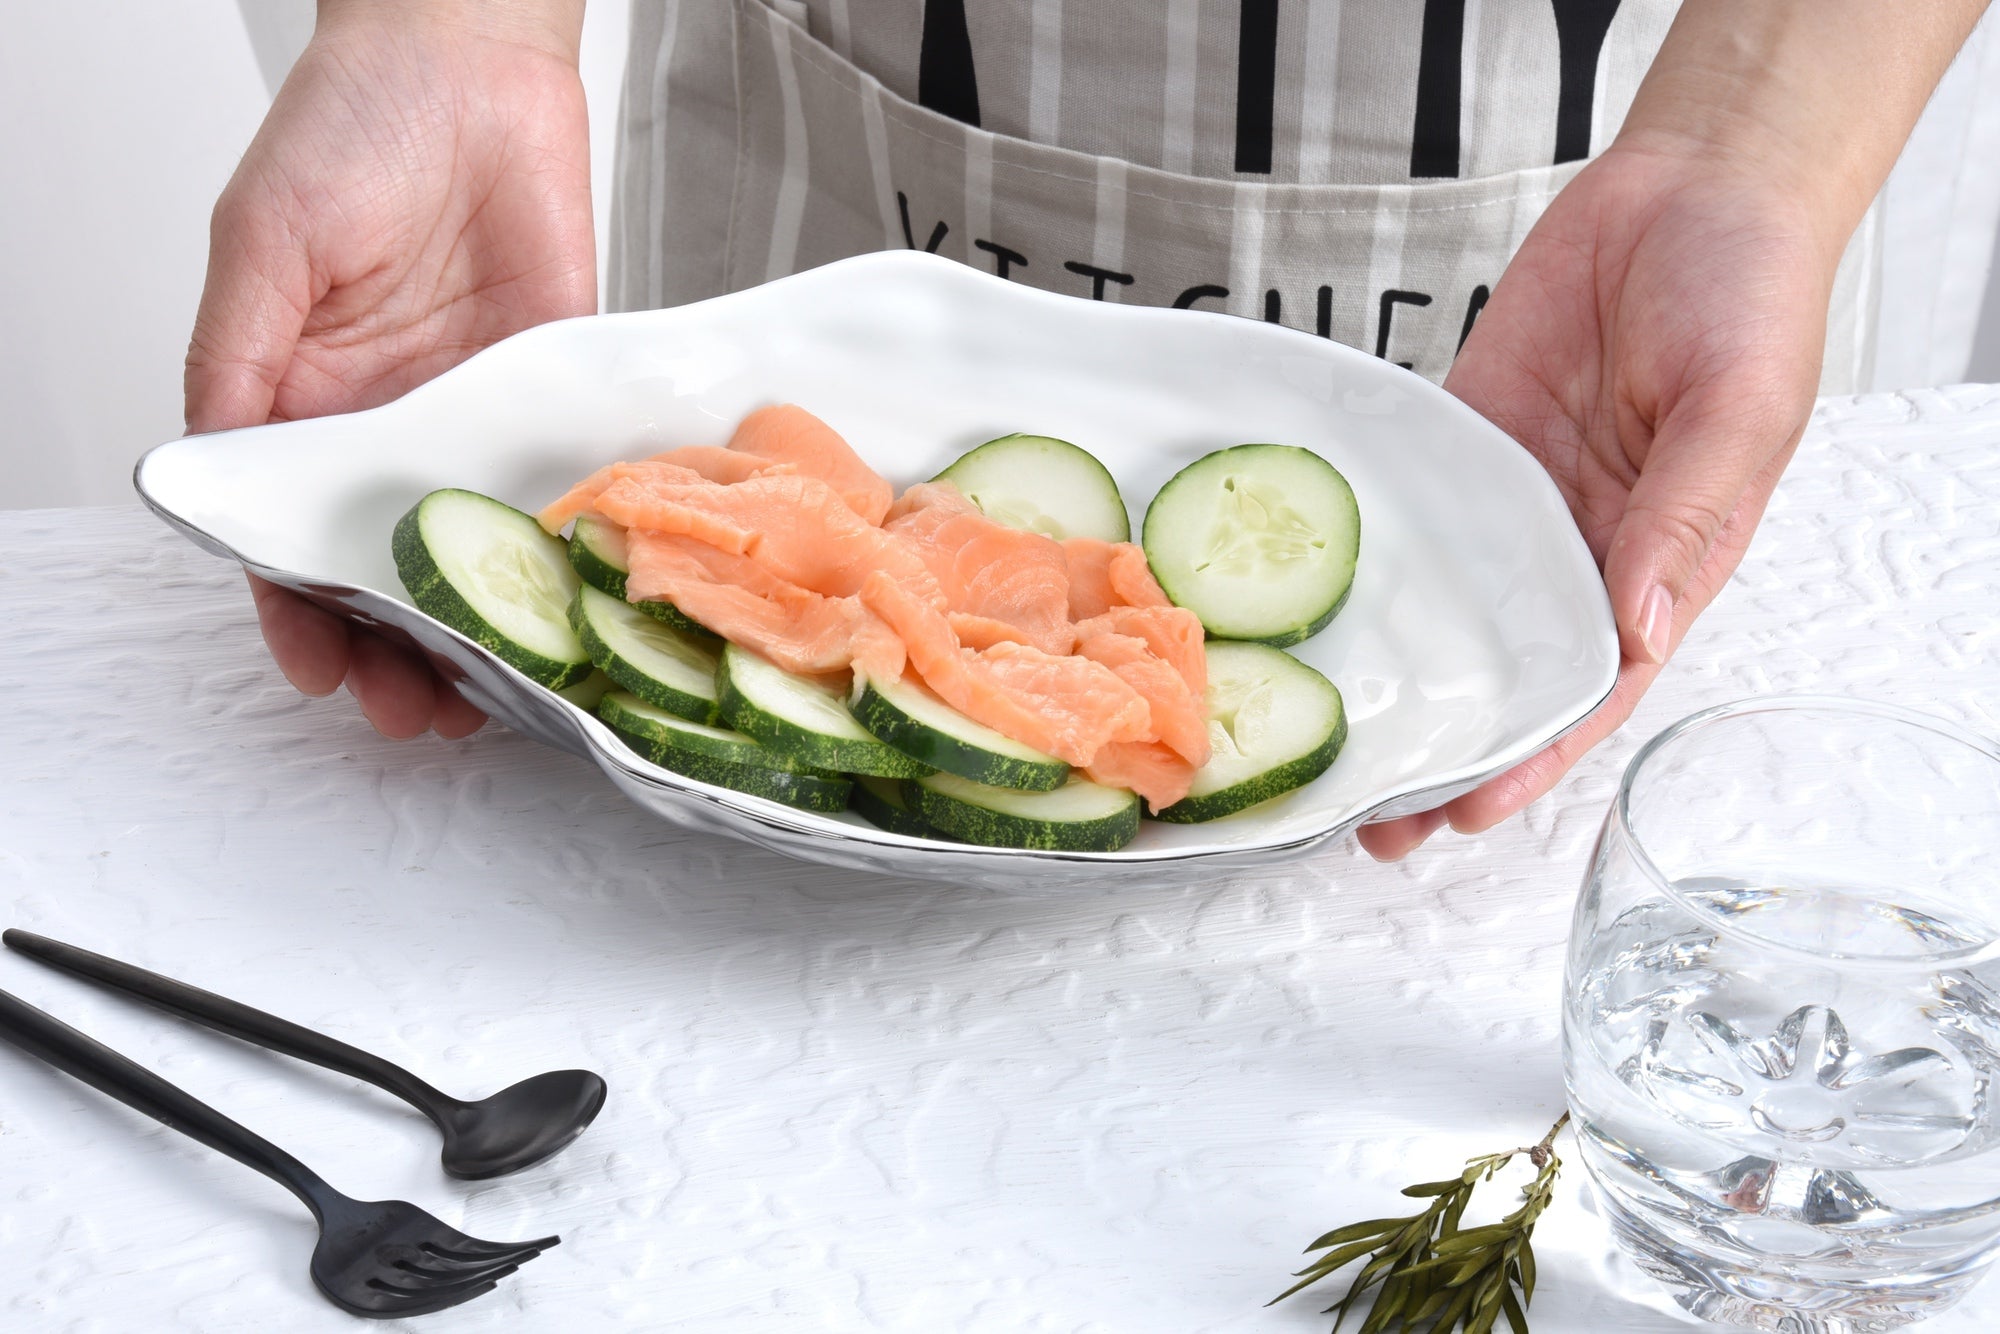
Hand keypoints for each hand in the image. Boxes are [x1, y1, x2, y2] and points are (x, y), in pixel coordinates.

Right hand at [185, 2, 592, 738]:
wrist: (470, 66)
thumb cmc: (353, 127)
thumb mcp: (263, 243)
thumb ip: (238, 358)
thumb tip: (213, 465)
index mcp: (302, 398)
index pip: (292, 534)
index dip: (301, 609)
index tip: (319, 667)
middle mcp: (388, 423)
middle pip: (389, 565)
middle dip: (398, 648)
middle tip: (418, 712)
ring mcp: (473, 416)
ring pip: (474, 549)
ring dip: (480, 627)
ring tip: (490, 696)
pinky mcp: (548, 391)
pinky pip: (552, 485)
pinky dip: (554, 551)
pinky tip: (564, 605)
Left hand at [1357, 139, 1829, 858]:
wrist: (1693, 186)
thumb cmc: (1748, 294)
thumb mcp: (1739, 410)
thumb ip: (1685, 519)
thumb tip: (1640, 629)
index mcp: (1658, 563)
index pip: (1589, 689)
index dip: (1530, 756)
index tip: (1466, 810)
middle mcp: (1576, 547)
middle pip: (1504, 672)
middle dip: (1444, 747)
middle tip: (1369, 817)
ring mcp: (1512, 499)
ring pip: (1447, 611)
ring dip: (1397, 677)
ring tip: (1330, 742)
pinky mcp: (1463, 441)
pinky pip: (1408, 510)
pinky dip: (1364, 561)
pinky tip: (1313, 606)